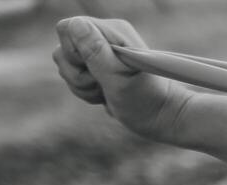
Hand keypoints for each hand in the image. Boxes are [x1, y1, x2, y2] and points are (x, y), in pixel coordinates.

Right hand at [52, 17, 188, 142]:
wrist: (163, 117)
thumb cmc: (146, 101)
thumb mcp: (118, 79)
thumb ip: (95, 52)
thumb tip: (77, 25)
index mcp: (112, 31)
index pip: (68, 28)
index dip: (73, 51)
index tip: (93, 69)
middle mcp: (104, 37)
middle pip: (63, 48)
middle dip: (77, 73)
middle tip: (102, 86)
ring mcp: (99, 52)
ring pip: (66, 64)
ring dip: (81, 85)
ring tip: (105, 93)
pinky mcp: (96, 67)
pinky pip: (73, 76)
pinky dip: (85, 90)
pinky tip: (103, 96)